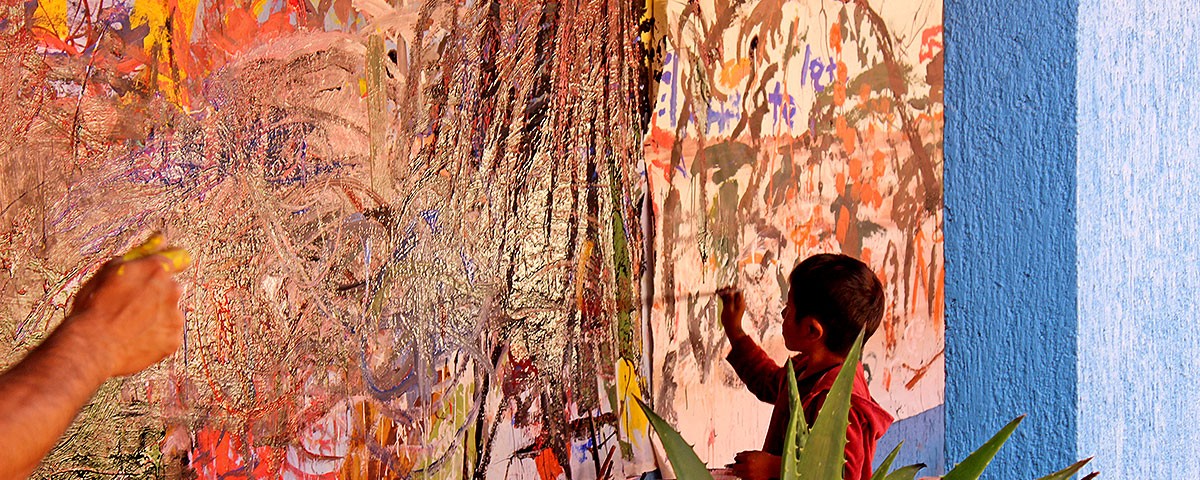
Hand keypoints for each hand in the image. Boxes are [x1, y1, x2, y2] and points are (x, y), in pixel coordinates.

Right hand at [61, 234, 191, 376]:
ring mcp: (175, 315)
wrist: (91, 347)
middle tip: (131, 308)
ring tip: (129, 327)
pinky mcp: (174, 339)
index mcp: (156, 269)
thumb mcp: (106, 273)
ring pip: (170, 313)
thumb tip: (153, 244)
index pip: (172, 261)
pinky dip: (156, 337)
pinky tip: (134, 340)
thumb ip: (134, 257)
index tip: (156, 277)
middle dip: (156, 295)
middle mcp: (172, 289)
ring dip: (156, 317)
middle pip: (171, 288)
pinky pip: (168, 335)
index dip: (160, 270)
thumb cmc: (93, 309)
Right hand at [717, 286, 746, 339]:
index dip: (732, 288)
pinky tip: (719, 295)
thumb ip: (730, 299)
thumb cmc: (731, 320)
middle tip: (721, 289)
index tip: (726, 288)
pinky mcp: (730, 307)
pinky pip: (727, 300)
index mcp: (741, 302)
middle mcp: (738, 302)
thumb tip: (730, 292)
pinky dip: (723, 297)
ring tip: (718, 291)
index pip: (738, 291)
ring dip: (724, 293)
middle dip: (727, 290)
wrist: (731, 328)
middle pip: (733, 293)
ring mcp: (734, 304)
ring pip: (730, 296)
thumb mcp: (729, 309)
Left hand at [728, 450, 780, 479]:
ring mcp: (749, 474)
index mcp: (747, 458)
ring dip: (739, 472)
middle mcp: (747, 467)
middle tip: (738, 466)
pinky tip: (748, 474)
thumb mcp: (755, 452)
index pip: (736, 458)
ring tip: (744, 470)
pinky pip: (743, 479)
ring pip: (738, 474)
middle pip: (735, 467)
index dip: (737, 458)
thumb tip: (738, 455)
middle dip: (736, 466)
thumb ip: (746, 453)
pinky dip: (744, 477)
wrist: (774, 467)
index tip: (738, 459)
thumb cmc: (767, 459)